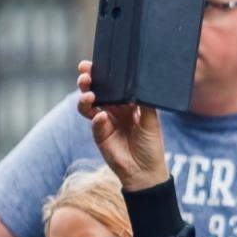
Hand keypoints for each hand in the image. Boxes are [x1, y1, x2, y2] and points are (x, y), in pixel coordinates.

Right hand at [78, 60, 170, 190]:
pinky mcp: (99, 134)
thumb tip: (141, 84)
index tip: (93, 64)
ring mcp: (104, 121)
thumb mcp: (152, 121)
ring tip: (90, 95)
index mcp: (127, 103)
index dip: (103, 74)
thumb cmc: (152, 145)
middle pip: (97, 90)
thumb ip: (145, 103)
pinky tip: (101, 116)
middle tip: (85, 75)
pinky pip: (94, 122)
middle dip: (88, 81)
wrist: (145, 171)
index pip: (113, 84)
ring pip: (89, 104)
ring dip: (85, 98)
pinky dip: (96, 117)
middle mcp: (114, 109)